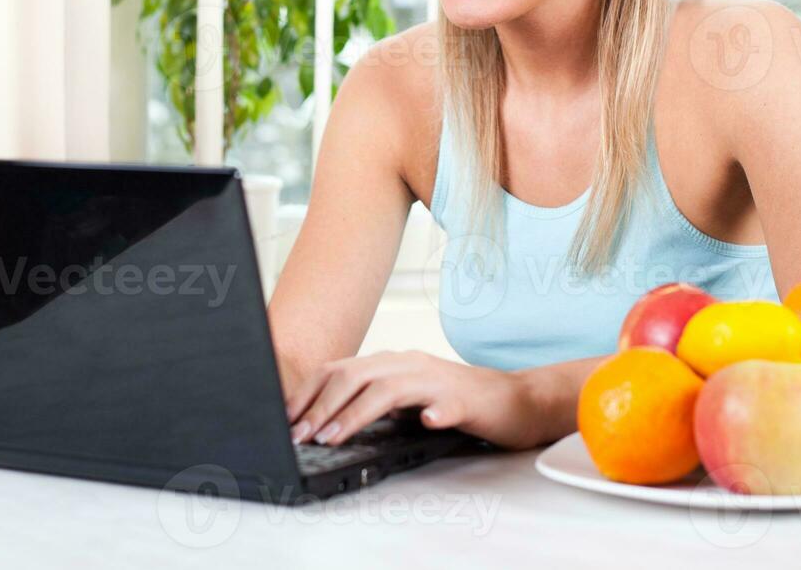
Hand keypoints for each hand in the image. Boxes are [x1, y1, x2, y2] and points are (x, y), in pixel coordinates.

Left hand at [283, 350, 535, 450]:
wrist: (517, 400)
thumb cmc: (458, 402)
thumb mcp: (406, 398)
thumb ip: (372, 400)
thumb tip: (322, 419)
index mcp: (393, 363)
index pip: (340, 370)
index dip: (308, 392)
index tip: (283, 417)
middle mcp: (410, 364)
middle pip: (355, 375)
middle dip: (321, 406)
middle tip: (298, 434)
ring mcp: (439, 380)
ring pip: (389, 389)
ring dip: (355, 413)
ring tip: (332, 436)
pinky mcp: (467, 401)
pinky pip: (448, 404)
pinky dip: (435, 412)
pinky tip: (427, 421)